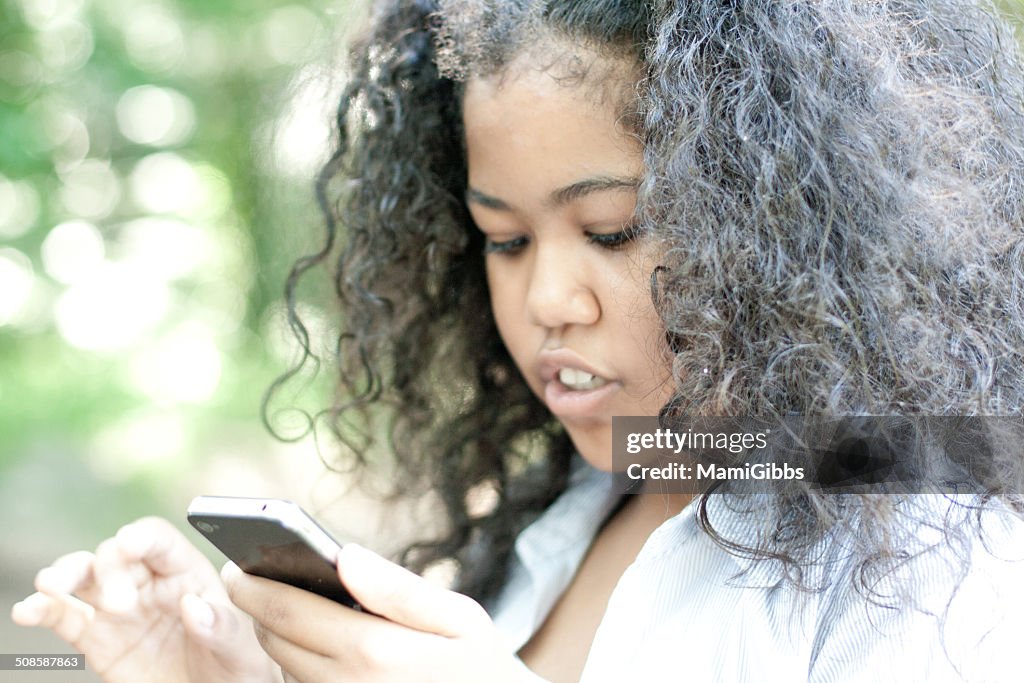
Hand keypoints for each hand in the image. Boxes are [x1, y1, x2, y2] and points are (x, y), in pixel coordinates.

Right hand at [10, 517, 277, 682]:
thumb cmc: (236, 667)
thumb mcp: (241, 651)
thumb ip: (221, 627)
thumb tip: (194, 606)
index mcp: (187, 573)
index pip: (159, 541)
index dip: (141, 537)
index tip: (129, 544)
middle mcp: (148, 583)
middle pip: (115, 555)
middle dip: (109, 571)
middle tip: (120, 605)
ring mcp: (118, 608)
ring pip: (83, 576)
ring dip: (64, 574)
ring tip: (52, 587)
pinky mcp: (96, 638)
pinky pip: (63, 617)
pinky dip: (42, 609)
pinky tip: (28, 610)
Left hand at [223, 543, 538, 682]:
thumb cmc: (483, 668)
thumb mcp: (460, 618)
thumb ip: (397, 588)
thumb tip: (343, 555)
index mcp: (374, 651)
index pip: (288, 612)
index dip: (252, 585)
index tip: (234, 564)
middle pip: (276, 642)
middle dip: (259, 608)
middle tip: (253, 577)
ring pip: (286, 669)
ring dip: (279, 636)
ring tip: (290, 604)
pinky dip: (302, 664)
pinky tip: (323, 643)